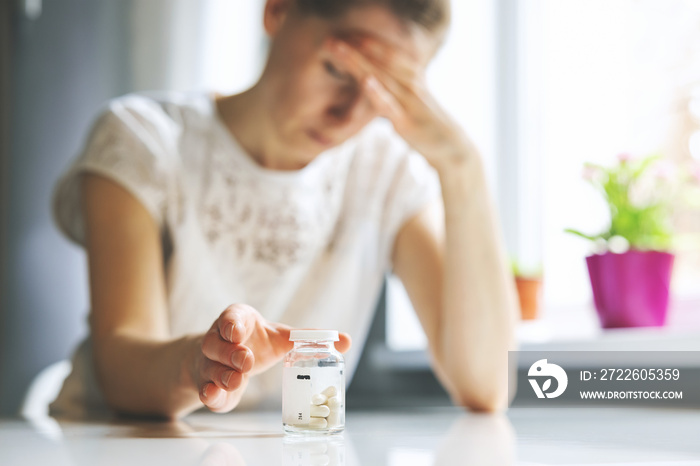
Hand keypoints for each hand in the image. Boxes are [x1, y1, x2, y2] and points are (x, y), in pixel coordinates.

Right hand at [190, 303, 350, 412]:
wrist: (224, 357)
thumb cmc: (255, 342)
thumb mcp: (280, 336)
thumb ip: (308, 338)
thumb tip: (347, 340)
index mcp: (236, 321)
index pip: (230, 317)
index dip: (231, 323)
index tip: (237, 332)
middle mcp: (218, 341)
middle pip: (215, 343)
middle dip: (231, 353)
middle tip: (247, 360)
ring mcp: (209, 363)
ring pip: (209, 367)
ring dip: (223, 374)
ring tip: (239, 380)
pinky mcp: (208, 385)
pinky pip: (205, 390)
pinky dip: (209, 394)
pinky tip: (216, 394)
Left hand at [327, 35, 477, 170]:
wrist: (450, 145)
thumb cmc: (427, 121)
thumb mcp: (411, 98)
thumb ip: (393, 86)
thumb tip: (372, 80)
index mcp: (411, 73)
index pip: (385, 52)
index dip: (363, 42)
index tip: (342, 34)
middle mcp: (411, 81)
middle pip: (379, 59)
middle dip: (355, 47)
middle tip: (331, 39)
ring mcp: (409, 100)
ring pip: (380, 77)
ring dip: (358, 62)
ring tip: (339, 49)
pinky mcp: (406, 121)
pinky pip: (389, 105)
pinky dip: (377, 92)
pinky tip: (366, 80)